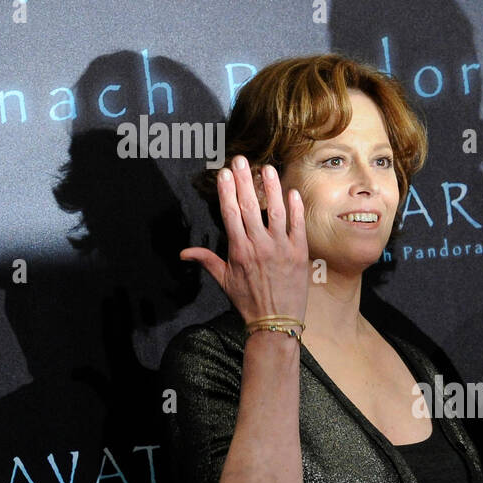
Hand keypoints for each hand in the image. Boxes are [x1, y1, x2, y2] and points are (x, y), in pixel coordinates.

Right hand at [180, 155, 308, 326]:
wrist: (276, 322)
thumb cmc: (248, 301)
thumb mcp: (224, 281)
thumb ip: (206, 260)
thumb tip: (183, 253)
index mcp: (239, 251)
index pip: (230, 214)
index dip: (226, 191)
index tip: (223, 173)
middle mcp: (259, 245)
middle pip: (250, 206)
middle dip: (244, 181)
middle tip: (240, 160)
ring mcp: (281, 248)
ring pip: (275, 211)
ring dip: (270, 188)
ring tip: (265, 168)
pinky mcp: (299, 252)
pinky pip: (297, 225)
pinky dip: (295, 208)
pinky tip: (291, 191)